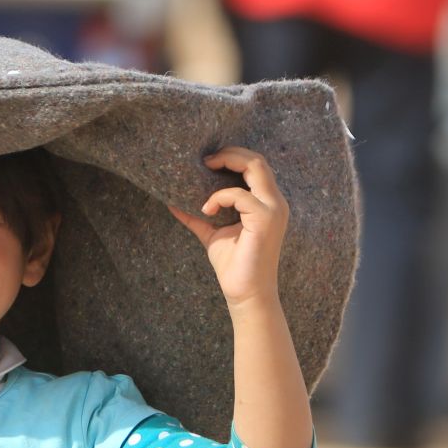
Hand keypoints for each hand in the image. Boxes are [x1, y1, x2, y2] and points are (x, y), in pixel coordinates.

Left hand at [168, 147, 288, 308]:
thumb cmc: (233, 265)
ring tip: (206, 169)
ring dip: (228, 163)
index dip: (233, 156)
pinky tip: (206, 209)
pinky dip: (219, 197)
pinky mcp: (265, 220)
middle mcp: (275, 203)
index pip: (256, 166)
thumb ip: (198, 215)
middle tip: (205, 160)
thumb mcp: (212, 232)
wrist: (246, 294)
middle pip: (257, 160)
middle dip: (230, 153)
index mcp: (267, 203)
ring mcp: (273, 210)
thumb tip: (173, 202)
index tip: (208, 161)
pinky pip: (239, 195)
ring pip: (255, 167)